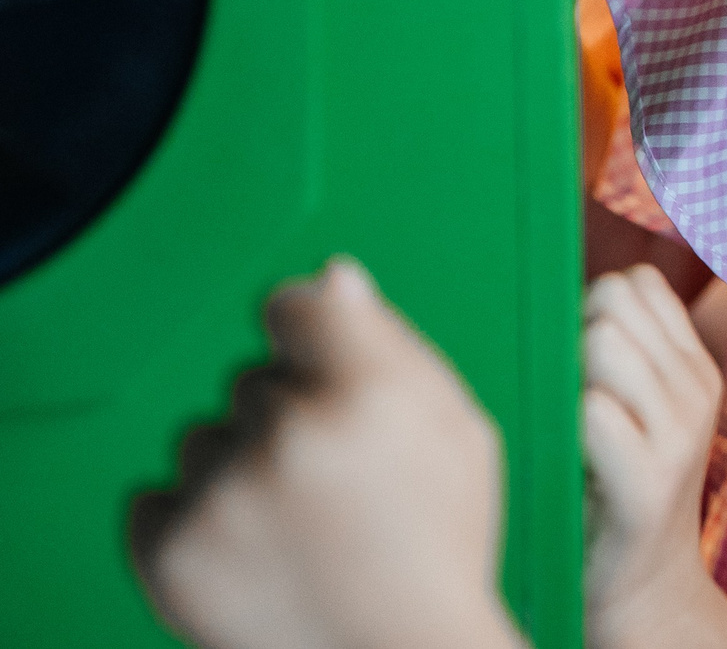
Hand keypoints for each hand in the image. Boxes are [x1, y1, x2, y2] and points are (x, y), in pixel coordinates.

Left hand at [129, 258, 521, 648]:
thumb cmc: (438, 553)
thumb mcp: (461, 437)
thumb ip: (398, 347)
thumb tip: (335, 279)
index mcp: (371, 390)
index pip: (293, 306)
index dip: (304, 335)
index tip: (313, 368)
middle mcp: (290, 431)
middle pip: (251, 380)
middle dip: (284, 421)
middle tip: (333, 489)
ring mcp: (223, 493)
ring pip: (201, 440)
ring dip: (236, 473)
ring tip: (295, 533)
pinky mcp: (169, 550)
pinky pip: (155, 498)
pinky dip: (194, 525)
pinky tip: (252, 558)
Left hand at [582, 267, 725, 648]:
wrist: (644, 591)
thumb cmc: (614, 490)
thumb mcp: (639, 411)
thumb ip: (618, 350)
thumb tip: (550, 290)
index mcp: (695, 365)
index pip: (638, 281)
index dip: (592, 306)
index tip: (577, 361)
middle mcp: (698, 389)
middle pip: (613, 299)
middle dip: (572, 334)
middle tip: (566, 399)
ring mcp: (681, 434)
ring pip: (603, 342)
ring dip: (567, 378)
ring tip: (567, 428)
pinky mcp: (651, 482)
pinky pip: (593, 411)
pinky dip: (566, 429)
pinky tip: (568, 463)